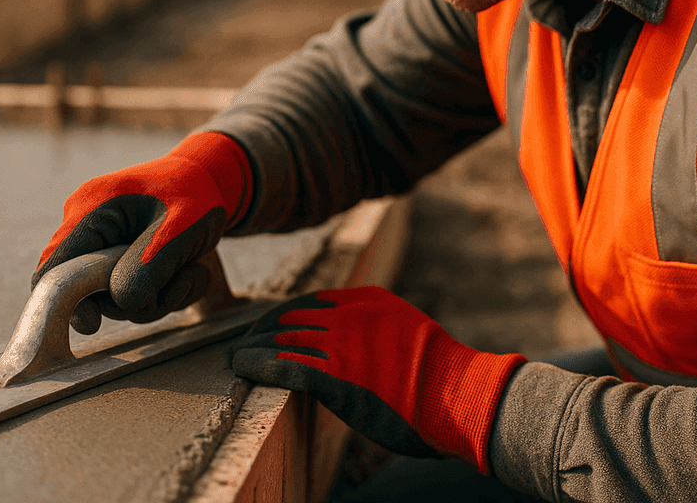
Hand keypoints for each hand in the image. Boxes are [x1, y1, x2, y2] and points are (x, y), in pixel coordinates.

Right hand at [33, 131, 250, 329]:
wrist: (209, 178)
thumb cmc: (195, 195)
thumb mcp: (178, 232)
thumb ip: (147, 270)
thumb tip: (121, 305)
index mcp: (90, 210)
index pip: (53, 269)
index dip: (65, 301)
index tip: (93, 324)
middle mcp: (86, 225)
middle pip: (87, 290)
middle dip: (136, 299)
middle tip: (179, 283)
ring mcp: (102, 241)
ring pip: (114, 296)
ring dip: (157, 296)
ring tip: (190, 270)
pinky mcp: (118, 254)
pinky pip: (129, 289)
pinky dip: (161, 290)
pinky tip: (187, 271)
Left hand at [229, 286, 524, 472]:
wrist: (460, 396)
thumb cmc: (441, 375)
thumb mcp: (406, 333)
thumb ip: (375, 330)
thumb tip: (357, 344)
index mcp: (368, 300)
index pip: (311, 301)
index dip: (285, 315)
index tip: (270, 325)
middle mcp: (350, 315)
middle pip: (292, 317)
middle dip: (264, 330)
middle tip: (244, 341)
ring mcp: (342, 345)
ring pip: (283, 340)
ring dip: (254, 348)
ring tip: (236, 356)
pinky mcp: (336, 377)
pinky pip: (285, 366)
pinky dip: (260, 365)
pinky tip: (243, 367)